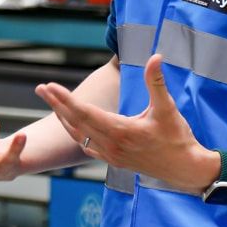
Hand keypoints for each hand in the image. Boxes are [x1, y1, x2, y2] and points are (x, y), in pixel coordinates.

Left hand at [35, 54, 217, 193]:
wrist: (186, 169)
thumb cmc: (177, 137)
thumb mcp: (167, 108)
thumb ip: (156, 82)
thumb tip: (155, 57)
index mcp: (121, 131)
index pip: (85, 113)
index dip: (66, 99)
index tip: (50, 86)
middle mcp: (111, 145)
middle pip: (76, 123)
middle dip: (57, 104)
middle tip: (41, 88)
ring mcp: (111, 155)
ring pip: (78, 136)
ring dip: (63, 118)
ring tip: (51, 102)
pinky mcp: (114, 161)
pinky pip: (87, 147)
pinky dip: (76, 134)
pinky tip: (71, 125)